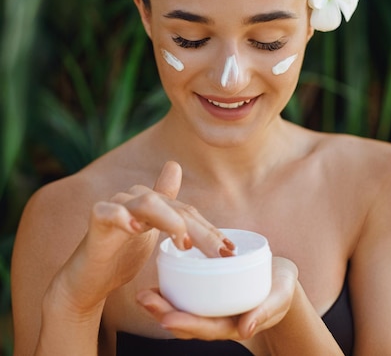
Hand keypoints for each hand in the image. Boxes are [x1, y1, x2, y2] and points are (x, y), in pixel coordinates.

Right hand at [50, 161, 231, 314]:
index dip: (209, 229)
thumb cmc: (122, 254)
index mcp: (153, 203)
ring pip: (147, 202)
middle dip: (200, 230)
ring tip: (185, 242)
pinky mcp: (96, 218)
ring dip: (169, 220)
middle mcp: (136, 198)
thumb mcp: (154, 236)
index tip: (230, 251)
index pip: (187, 212)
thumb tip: (189, 184)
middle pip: (174, 208)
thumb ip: (174, 215)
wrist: (88, 278)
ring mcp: (115, 205)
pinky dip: (122, 217)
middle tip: (220, 253)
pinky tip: (136, 229)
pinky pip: (108, 212)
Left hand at [137, 257, 297, 340]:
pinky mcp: (210, 294)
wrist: (280, 278)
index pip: (207, 328)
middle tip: (144, 299)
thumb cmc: (281, 287)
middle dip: (165, 314)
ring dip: (162, 306)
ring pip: (185, 311)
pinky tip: (156, 285)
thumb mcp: (280, 296)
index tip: (166, 320)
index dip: (187, 324)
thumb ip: (265, 311)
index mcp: (235, 323)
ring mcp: (213, 308)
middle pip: (190, 322)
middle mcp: (220, 319)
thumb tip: (246, 329)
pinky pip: (188, 297)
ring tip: (143, 295)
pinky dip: (172, 293)